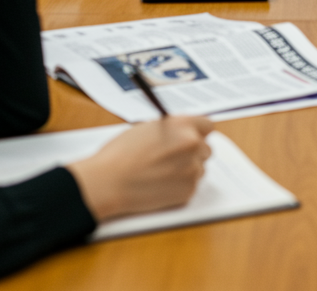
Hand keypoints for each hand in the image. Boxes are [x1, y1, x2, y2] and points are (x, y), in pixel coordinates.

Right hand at [68, 116, 213, 221]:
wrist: (109, 182)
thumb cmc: (122, 153)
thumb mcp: (149, 128)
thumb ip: (172, 128)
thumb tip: (182, 132)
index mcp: (183, 125)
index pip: (207, 125)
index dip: (198, 132)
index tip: (193, 137)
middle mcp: (192, 144)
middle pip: (206, 148)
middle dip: (193, 152)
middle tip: (173, 158)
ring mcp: (192, 169)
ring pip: (199, 168)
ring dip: (187, 170)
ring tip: (161, 173)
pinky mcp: (188, 191)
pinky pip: (191, 186)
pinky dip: (180, 186)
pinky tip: (160, 185)